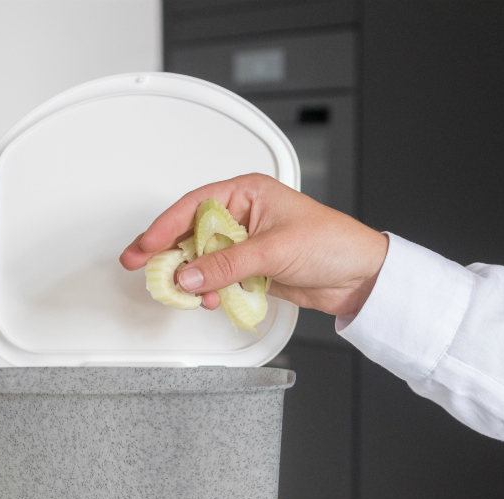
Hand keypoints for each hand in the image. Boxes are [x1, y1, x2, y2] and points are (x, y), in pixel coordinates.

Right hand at [119, 173, 388, 317]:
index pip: (194, 205)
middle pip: (192, 233)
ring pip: (203, 260)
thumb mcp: (273, 250)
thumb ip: (226, 264)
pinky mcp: (252, 270)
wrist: (360, 276)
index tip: (145, 245)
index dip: (164, 225)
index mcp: (247, 193)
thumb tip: (189, 275)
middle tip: (143, 267)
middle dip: (170, 253)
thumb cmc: (332, 243)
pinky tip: (209, 299)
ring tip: (182, 291)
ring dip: (192, 277)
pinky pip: (219, 279)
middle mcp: (243, 216)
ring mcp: (245, 245)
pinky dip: (210, 291)